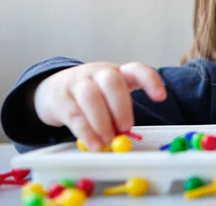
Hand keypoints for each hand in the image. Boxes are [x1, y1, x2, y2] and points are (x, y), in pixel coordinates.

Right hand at [33, 61, 165, 150]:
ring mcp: (78, 83)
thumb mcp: (110, 96)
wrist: (54, 88)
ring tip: (109, 140)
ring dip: (102, 121)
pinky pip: (75, 115)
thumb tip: (126, 137)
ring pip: (90, 97)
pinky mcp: (61, 99)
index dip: (150, 81)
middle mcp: (98, 73)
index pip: (137, 69)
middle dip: (121, 106)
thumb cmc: (94, 94)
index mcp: (118, 72)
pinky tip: (95, 145)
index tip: (161, 97)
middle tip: (126, 127)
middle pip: (112, 81)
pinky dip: (86, 133)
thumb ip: (120, 113)